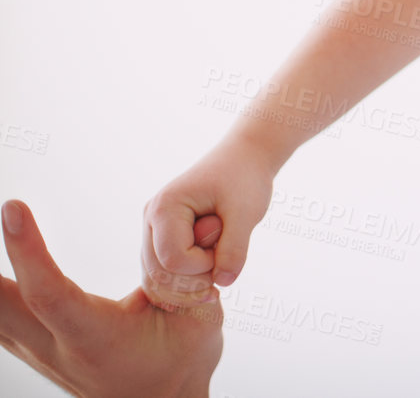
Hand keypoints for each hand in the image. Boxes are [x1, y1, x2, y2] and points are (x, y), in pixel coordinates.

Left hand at [2, 199, 222, 397]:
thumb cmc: (182, 359)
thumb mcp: (201, 316)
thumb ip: (193, 272)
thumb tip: (203, 224)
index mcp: (96, 337)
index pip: (49, 293)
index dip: (28, 250)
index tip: (13, 209)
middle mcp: (57, 348)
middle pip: (0, 308)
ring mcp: (39, 353)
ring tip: (0, 229)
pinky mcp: (34, 348)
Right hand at [141, 137, 276, 309]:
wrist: (244, 158)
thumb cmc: (245, 179)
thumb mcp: (246, 213)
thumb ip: (234, 249)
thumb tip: (223, 283)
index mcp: (165, 207)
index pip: (173, 259)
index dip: (203, 265)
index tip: (227, 245)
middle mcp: (150, 219)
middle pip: (159, 274)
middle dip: (194, 280)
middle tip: (225, 260)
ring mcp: (152, 229)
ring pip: (156, 278)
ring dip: (189, 285)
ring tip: (219, 266)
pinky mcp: (161, 238)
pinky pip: (162, 273)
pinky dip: (183, 283)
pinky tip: (210, 277)